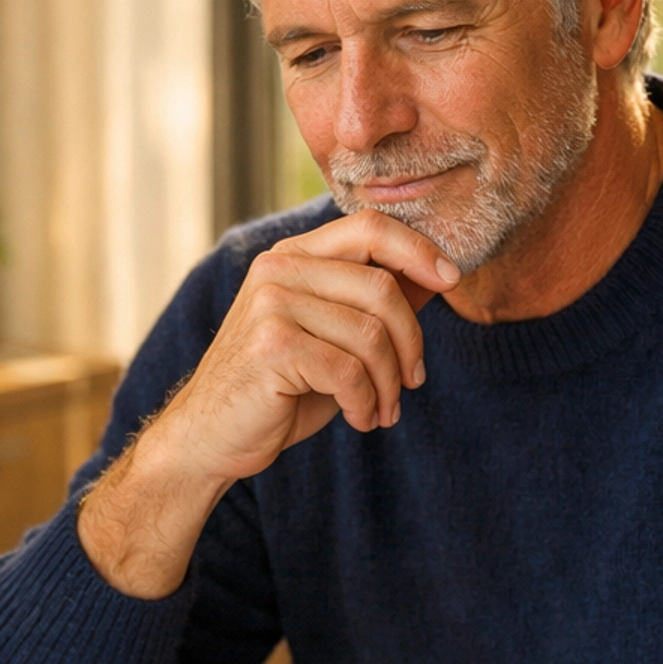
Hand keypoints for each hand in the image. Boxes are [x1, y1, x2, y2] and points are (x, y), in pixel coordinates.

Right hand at [159, 210, 457, 482]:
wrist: (211, 436)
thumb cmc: (279, 388)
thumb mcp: (333, 338)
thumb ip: (374, 304)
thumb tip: (439, 275)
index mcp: (294, 255)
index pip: (370, 228)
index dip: (419, 249)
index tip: (452, 280)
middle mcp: (278, 269)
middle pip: (381, 287)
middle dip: (411, 343)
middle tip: (412, 382)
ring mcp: (271, 304)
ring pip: (370, 334)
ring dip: (389, 384)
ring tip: (383, 411)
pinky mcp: (271, 346)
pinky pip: (349, 371)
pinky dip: (366, 403)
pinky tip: (361, 420)